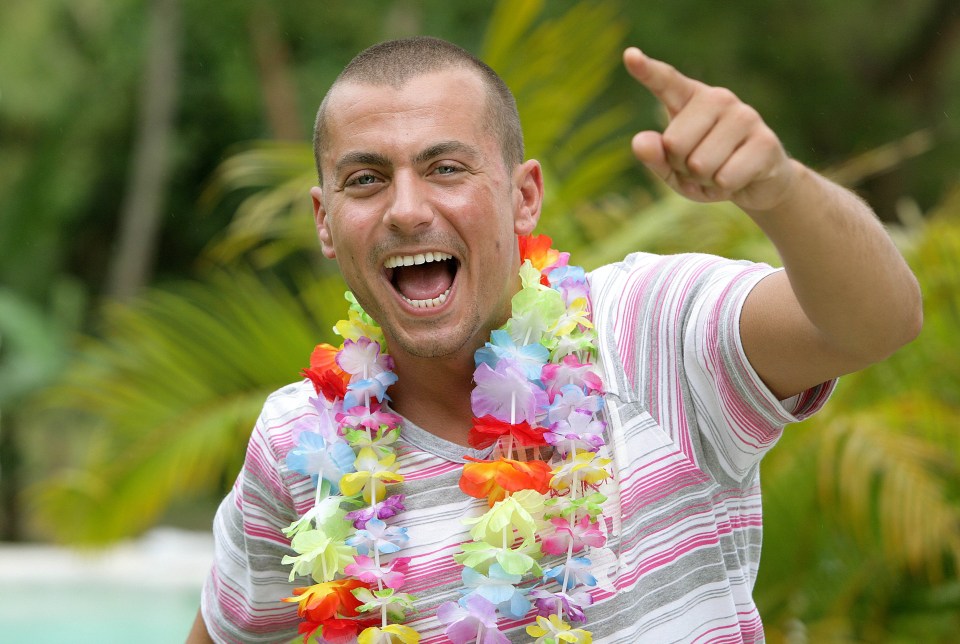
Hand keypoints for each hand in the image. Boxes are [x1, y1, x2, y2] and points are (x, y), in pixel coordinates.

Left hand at [623, 47, 796, 212]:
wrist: (757, 183)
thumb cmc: (707, 172)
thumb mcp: (674, 171)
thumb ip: (655, 157)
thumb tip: (639, 142)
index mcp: (690, 99)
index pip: (666, 81)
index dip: (647, 70)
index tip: (630, 56)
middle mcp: (719, 98)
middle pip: (674, 144)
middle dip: (682, 167)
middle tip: (700, 166)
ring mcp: (745, 116)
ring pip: (700, 165)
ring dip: (705, 180)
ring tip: (720, 170)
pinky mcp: (765, 141)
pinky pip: (725, 178)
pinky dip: (725, 188)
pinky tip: (739, 176)